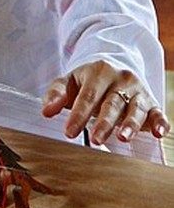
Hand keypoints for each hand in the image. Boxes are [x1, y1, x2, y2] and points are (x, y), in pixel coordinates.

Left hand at [42, 60, 170, 144]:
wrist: (115, 68)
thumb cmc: (88, 81)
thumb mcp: (70, 81)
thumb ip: (56, 94)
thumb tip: (46, 111)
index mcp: (98, 71)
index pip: (88, 95)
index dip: (78, 114)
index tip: (69, 132)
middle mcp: (121, 79)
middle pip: (112, 102)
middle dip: (104, 122)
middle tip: (95, 139)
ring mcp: (138, 91)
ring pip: (136, 108)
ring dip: (130, 124)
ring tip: (122, 137)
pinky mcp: (152, 102)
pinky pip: (158, 112)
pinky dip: (161, 122)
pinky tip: (159, 133)